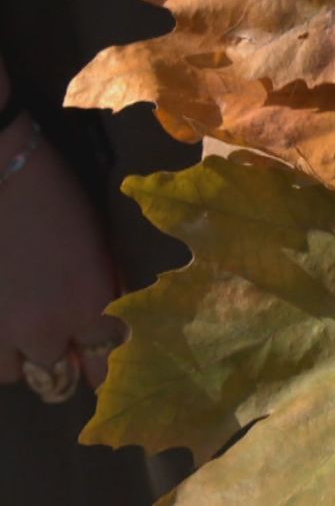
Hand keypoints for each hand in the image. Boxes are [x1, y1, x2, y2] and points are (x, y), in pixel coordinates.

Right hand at [0, 112, 122, 397]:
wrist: (2, 173)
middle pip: (57, 380)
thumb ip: (102, 297)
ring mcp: (0, 328)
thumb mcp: (99, 250)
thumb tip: (104, 331)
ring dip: (20, 356)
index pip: (104, 367)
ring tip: (19, 326)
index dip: (102, 369)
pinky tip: (2, 316)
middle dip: (60, 365)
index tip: (97, 364)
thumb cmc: (59, 201)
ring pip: (14, 373)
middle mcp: (45, 328)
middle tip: (57, 346)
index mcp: (89, 306)